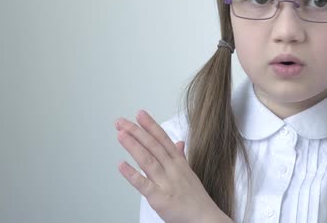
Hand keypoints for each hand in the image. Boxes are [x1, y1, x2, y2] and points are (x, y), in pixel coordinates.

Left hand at [115, 110, 231, 222]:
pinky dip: (132, 175)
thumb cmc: (196, 198)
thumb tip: (178, 142)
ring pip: (148, 161)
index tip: (140, 114)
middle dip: (137, 132)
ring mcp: (166, 183)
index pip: (163, 140)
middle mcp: (173, 169)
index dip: (151, 126)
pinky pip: (144, 185)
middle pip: (153, 146)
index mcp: (179, 163)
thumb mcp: (189, 173)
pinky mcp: (160, 198)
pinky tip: (121, 165)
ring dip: (133, 146)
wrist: (205, 218)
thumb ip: (181, 157)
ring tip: (120, 135)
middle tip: (122, 121)